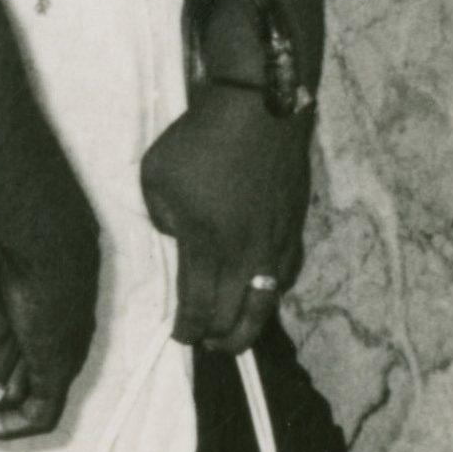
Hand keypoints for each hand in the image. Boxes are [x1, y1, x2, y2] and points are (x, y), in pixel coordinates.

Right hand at [0, 218, 101, 446]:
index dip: (6, 371)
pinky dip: (13, 425)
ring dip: (4, 416)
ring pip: (37, 399)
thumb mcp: (1, 265)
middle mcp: (69, 338)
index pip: (36, 354)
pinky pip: (42, 413)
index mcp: (60, 311)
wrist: (47, 241)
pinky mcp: (58, 368)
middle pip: (36, 380)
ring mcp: (67, 354)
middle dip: (3, 398)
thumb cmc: (21, 242)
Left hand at [142, 78, 312, 350]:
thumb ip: (163, 219)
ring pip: (269, 300)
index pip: (200, 306)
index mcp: (209, 247)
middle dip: (221, 338)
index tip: (180, 337)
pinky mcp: (295, 225)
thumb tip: (181, 240)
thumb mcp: (156, 178)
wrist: (260, 108)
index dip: (189, 329)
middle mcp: (248, 255)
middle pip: (239, 316)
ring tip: (235, 328)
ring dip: (250, 322)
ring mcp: (277, 242)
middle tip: (207, 343)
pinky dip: (272, 291)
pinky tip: (263, 290)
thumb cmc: (199, 140)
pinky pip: (286, 273)